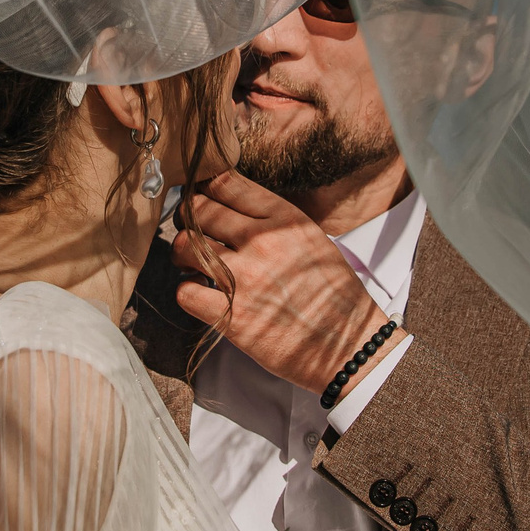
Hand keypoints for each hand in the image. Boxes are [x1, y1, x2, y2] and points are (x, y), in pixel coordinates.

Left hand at [171, 171, 399, 394]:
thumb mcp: (312, 240)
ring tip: (190, 264)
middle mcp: (263, 240)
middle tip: (190, 231)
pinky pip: (185, 291)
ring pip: (184, 246)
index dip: (204, 188)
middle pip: (199, 210)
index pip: (226, 183)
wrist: (348, 346)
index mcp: (285, 219)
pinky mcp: (231, 314)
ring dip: (181, 254)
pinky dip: (187, 292)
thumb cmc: (334, 296)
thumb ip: (273, 220)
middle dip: (188, 219)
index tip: (201, 198)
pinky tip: (201, 294)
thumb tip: (232, 208)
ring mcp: (245, 277)